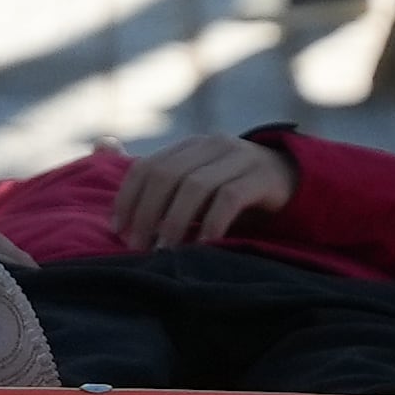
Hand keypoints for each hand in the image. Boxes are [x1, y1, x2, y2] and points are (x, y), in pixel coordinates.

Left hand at [118, 133, 295, 248]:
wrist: (292, 182)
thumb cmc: (233, 188)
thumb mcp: (195, 180)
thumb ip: (156, 174)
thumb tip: (101, 144)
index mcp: (191, 146)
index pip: (148, 166)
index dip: (128, 197)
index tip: (117, 230)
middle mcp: (212, 145)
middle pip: (167, 175)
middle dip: (147, 212)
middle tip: (137, 247)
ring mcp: (239, 157)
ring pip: (196, 185)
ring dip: (175, 221)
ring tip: (165, 251)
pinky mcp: (261, 177)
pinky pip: (229, 198)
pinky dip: (211, 223)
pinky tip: (202, 245)